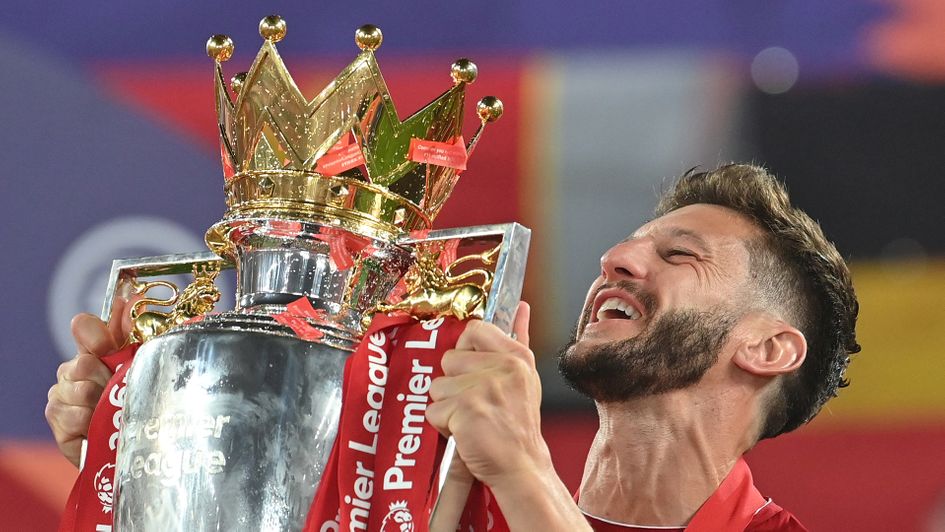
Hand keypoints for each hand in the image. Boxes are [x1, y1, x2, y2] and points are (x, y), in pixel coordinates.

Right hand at [45, 296, 132, 466]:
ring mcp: (63, 393)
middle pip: (82, 362)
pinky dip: (85, 421)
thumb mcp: (143, 365)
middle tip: (118, 393)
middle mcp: (76, 368)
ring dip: (98, 403)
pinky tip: (94, 426)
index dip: (95, 334)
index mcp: (97, 350)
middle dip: (105, 380)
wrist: (132, 445)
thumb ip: (133, 333)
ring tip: (110, 412)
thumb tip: (133, 297)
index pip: (84, 326)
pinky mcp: (57, 419)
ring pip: (76, 389)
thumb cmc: (139, 402)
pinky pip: (68, 414)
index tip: (105, 344)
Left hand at [426, 302, 552, 489]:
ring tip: (472, 420)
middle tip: (476, 405)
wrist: (522, 467)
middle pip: (449, 359)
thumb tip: (521, 307)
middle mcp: (502, 368)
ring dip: (447, 407)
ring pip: (437, 386)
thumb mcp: (526, 377)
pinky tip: (465, 433)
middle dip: (454, 385)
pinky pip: (432, 411)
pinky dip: (442, 426)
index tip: (474, 373)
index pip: (474, 329)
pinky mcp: (466, 410)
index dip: (465, 351)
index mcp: (516, 356)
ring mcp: (484, 388)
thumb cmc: (518, 424)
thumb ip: (519, 337)